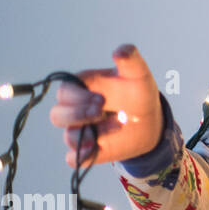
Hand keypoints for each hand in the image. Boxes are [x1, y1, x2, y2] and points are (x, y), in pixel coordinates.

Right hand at [48, 44, 162, 167]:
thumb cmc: (138, 91)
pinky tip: (97, 150)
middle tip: (102, 111)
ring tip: (119, 126)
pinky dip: (82, 156)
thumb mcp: (138, 74)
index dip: (78, 96)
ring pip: (69, 137)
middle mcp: (76, 110)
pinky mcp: (87, 150)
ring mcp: (80, 131)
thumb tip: (120, 51)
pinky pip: (74, 158)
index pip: (65, 91)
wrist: (151, 120)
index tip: (101, 98)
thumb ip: (130, 60)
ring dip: (91, 134)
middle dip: (77, 115)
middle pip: (58, 115)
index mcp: (82, 88)